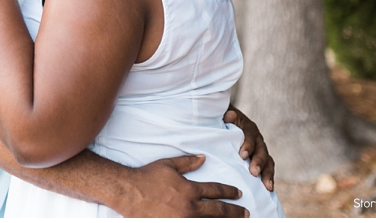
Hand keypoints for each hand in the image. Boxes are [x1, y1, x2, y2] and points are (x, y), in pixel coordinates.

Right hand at [113, 155, 247, 217]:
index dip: (229, 192)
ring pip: (210, 222)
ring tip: (237, 222)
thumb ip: (188, 162)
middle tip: (247, 213)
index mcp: (189, 189)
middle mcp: (189, 206)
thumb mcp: (168, 165)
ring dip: (225, 222)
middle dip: (235, 212)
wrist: (128, 192)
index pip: (215, 191)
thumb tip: (204, 158)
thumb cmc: (147, 176)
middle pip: (219, 211)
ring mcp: (183, 219)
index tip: (238, 193)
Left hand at [224, 107, 274, 190]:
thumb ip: (226, 116)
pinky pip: (267, 170)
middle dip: (258, 162)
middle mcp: (257, 139)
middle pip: (261, 150)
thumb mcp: (222, 116)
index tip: (243, 155)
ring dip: (267, 174)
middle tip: (254, 172)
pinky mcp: (259, 161)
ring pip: (268, 162)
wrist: (226, 124)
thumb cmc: (222, 121)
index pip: (250, 134)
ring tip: (267, 186)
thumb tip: (229, 114)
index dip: (248, 144)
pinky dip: (268, 179)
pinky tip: (269, 190)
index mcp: (248, 127)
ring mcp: (260, 151)